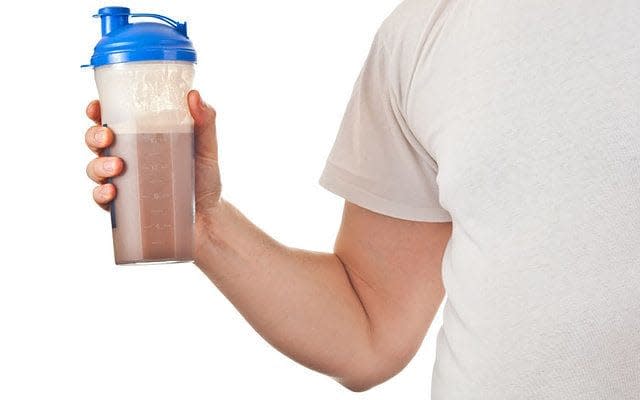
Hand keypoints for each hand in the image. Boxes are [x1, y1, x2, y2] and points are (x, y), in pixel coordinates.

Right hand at [84, 90, 220, 213]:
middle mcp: (126, 156)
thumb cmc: (204, 178)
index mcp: (141, 136)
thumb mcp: (206, 147)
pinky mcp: (124, 206)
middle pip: (95, 140)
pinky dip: (101, 194)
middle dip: (94, 135)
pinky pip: (101, 199)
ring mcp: (122, 182)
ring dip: (98, 165)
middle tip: (107, 136)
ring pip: (94, 168)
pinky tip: (111, 192)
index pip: (112, 118)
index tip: (95, 107)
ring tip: (117, 166)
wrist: (209, 217)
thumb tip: (194, 94)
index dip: (97, 110)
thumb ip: (204, 121)